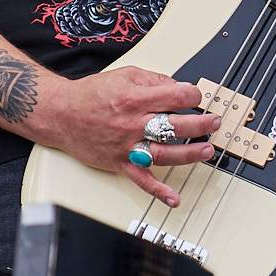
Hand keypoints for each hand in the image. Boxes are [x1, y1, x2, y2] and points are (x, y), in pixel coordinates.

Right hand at [45, 65, 219, 207]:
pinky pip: (141, 180)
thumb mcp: (124, 75)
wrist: (61, 114)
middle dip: (200, 123)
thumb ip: (152, 80)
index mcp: (135, 99)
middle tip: (214, 122)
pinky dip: (158, 192)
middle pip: (175, 126)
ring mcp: (127, 146)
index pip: (174, 96)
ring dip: (189, 154)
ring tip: (207, 151)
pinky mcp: (120, 163)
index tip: (197, 95)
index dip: (192, 94)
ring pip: (164, 153)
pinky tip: (174, 199)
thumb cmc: (91, 95)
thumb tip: (176, 86)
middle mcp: (133, 124)